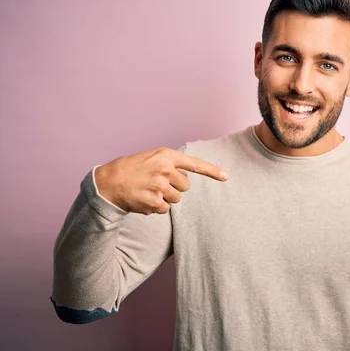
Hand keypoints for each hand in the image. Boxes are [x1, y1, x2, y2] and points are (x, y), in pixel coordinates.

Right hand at [95, 147, 228, 214]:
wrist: (108, 182)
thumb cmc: (132, 169)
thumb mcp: (152, 158)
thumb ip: (170, 164)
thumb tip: (187, 178)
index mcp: (166, 156)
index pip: (194, 164)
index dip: (212, 171)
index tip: (226, 176)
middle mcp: (165, 170)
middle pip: (185, 186)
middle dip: (174, 188)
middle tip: (156, 184)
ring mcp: (160, 186)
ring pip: (176, 199)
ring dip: (165, 198)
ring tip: (148, 191)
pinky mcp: (154, 202)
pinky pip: (165, 209)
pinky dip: (156, 207)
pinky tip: (143, 199)